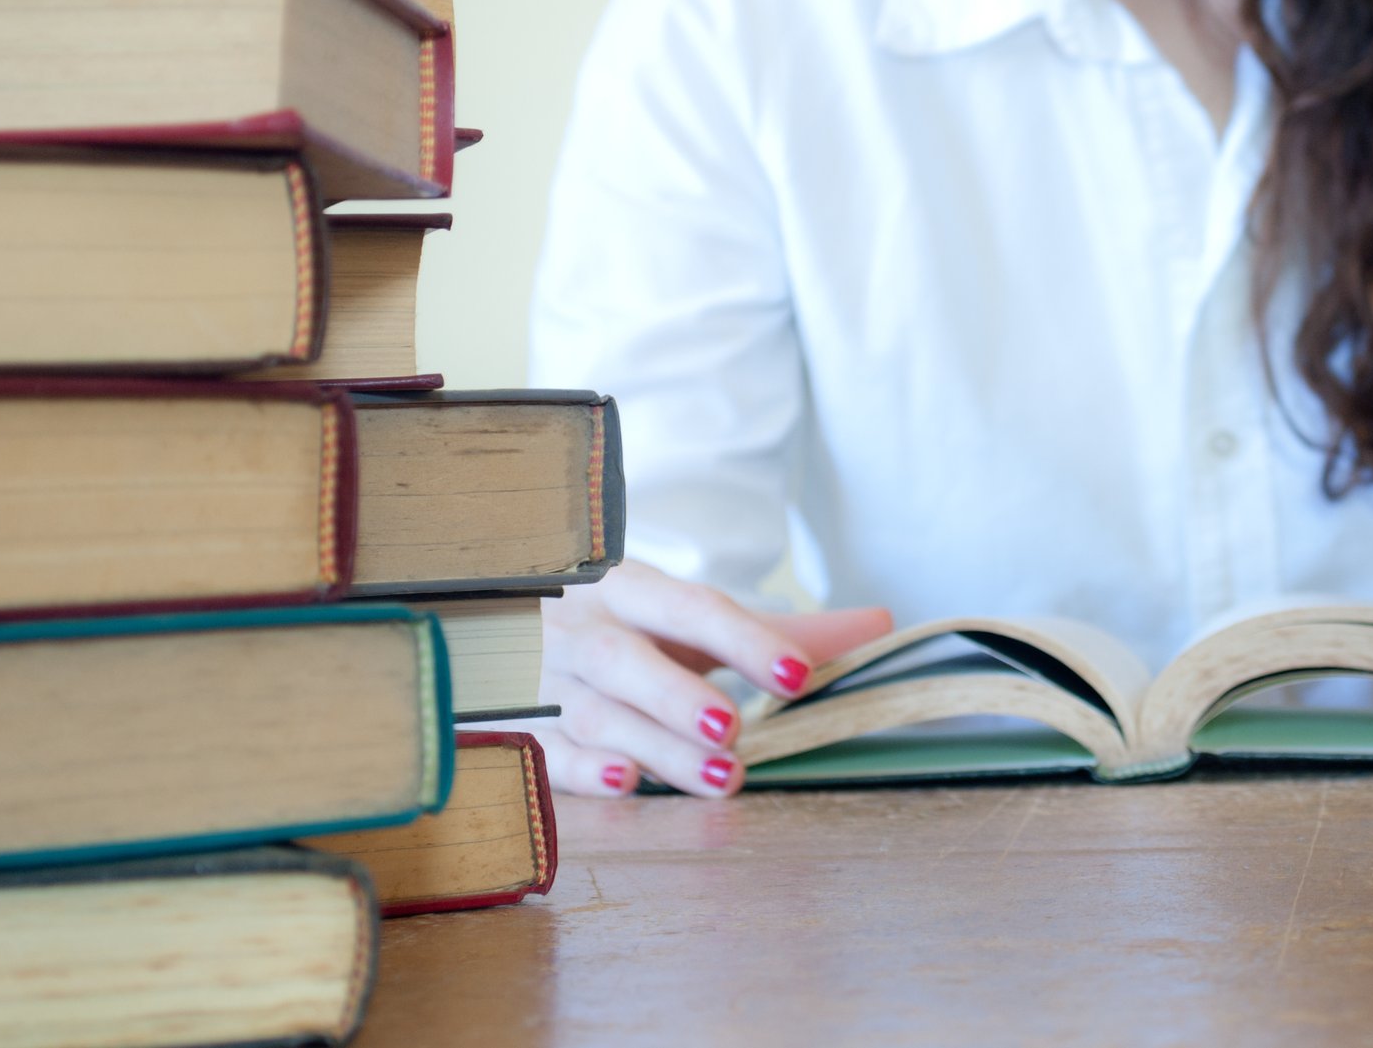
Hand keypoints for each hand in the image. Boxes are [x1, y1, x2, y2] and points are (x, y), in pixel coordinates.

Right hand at [531, 560, 891, 798]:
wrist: (491, 623)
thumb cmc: (619, 627)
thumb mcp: (681, 618)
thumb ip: (772, 629)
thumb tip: (881, 622)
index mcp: (628, 588)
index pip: (691, 608)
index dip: (745, 640)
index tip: (798, 673)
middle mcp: (581, 628)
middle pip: (628, 660)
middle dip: (681, 696)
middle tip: (737, 730)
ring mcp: (539, 678)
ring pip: (594, 713)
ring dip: (656, 747)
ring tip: (722, 778)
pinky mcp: (511, 726)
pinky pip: (540, 750)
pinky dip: (580, 770)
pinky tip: (624, 783)